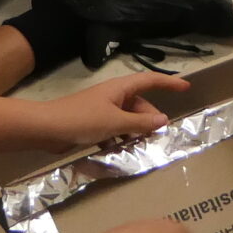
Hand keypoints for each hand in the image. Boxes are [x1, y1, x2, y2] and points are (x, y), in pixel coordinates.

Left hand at [39, 72, 186, 146]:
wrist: (47, 128)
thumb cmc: (82, 120)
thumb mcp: (115, 122)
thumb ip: (140, 123)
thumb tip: (163, 120)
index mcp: (120, 88)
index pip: (150, 80)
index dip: (169, 82)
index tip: (186, 87)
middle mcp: (114, 96)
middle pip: (140, 105)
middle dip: (150, 120)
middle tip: (157, 139)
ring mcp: (103, 109)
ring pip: (128, 119)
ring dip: (135, 132)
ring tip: (140, 149)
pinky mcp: (94, 123)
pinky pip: (116, 129)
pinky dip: (121, 139)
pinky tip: (121, 152)